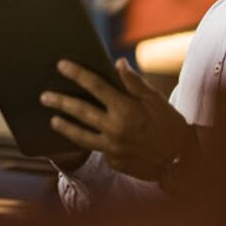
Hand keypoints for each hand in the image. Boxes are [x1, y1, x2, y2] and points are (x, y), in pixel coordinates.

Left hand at [41, 58, 190, 181]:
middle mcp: (116, 129)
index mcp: (126, 109)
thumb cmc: (169, 124)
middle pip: (80, 111)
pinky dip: (90, 142)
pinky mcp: (114, 162)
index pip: (95, 86)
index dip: (77, 74)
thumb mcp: (156, 100)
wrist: (181, 159)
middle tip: (44, 96)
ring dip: (64, 127)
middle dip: (60, 101)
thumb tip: (118, 63)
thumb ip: (134, 82)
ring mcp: (113, 148)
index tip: (61, 65)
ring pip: (81, 136)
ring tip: (52, 120)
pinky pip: (98, 149)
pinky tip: (80, 137)